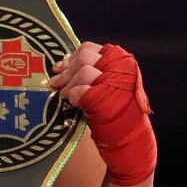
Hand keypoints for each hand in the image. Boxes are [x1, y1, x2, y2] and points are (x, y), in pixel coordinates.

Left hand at [50, 42, 155, 186]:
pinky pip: (81, 91)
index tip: (60, 68)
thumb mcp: (104, 83)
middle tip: (56, 83)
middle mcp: (120, 68)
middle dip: (66, 71)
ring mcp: (116, 83)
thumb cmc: (114, 109)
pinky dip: (73, 96)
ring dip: (68, 84)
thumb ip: (87, 71)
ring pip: (83, 72)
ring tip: (64, 95)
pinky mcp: (107, 99)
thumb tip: (60, 65)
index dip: (70, 58)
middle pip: (83, 59)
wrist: (129, 137)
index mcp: (120, 60)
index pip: (88, 49)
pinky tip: (73, 102)